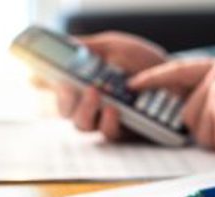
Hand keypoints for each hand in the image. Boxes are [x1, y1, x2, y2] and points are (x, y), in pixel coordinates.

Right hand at [35, 31, 166, 140]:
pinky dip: (107, 121)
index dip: (40, 82)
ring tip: (96, 93)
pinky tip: (114, 108)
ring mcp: (104, 118)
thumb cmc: (145, 63)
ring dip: (85, 110)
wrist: (177, 79)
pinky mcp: (123, 131)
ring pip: (81, 124)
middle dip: (63, 99)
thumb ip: (91, 47)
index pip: (53, 83)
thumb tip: (66, 45)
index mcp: (83, 79)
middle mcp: (90, 102)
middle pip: (63, 110)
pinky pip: (107, 133)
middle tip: (72, 86)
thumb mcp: (116, 46)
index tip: (36, 75)